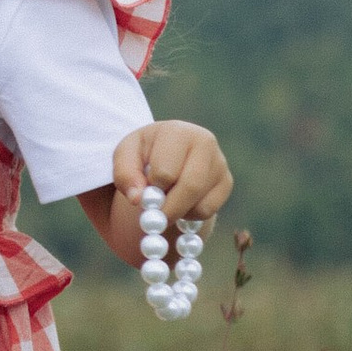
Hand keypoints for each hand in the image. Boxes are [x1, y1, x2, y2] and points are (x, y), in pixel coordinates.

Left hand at [111, 121, 233, 225]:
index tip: (143, 192)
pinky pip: (209, 209)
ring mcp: (219, 162)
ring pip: (201, 202)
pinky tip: (181, 201)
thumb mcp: (125, 157)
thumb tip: (138, 199)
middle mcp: (205, 142)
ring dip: (178, 212)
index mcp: (177, 131)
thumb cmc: (144, 153)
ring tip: (165, 200)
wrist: (165, 152)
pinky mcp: (226, 181)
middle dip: (169, 209)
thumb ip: (125, 175)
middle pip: (190, 187)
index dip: (152, 188)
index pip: (165, 172)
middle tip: (154, 218)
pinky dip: (190, 214)